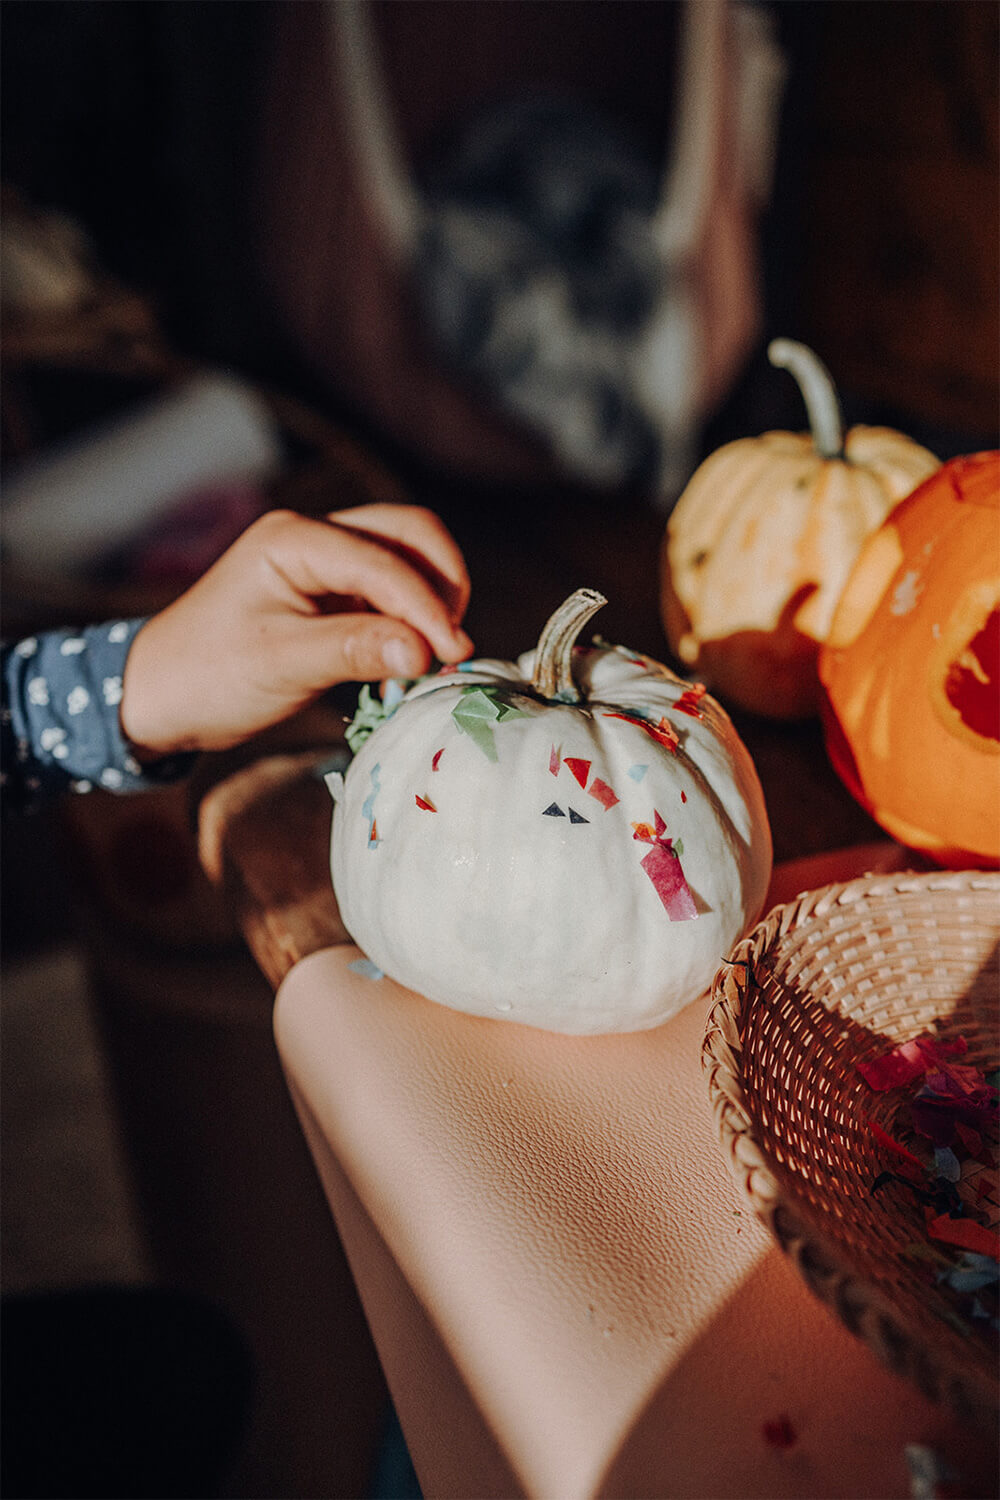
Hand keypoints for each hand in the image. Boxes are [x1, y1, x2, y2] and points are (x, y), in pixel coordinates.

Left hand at [120, 504, 472, 756]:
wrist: (162, 694)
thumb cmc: (208, 675)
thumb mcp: (281, 664)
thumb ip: (354, 650)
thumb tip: (427, 651)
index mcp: (293, 539)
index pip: (384, 560)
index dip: (426, 607)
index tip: (452, 655)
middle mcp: (314, 536)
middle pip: (409, 535)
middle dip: (442, 586)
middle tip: (451, 648)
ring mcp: (325, 562)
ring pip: (407, 559)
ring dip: (432, 600)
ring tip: (433, 657)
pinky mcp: (333, 592)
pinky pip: (391, 591)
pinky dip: (413, 618)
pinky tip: (410, 658)